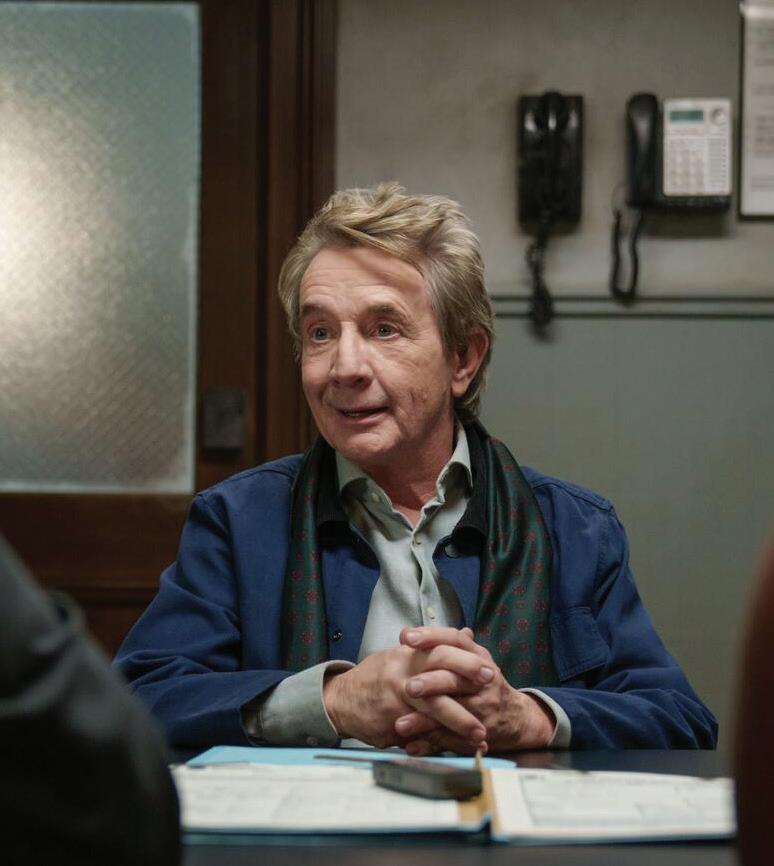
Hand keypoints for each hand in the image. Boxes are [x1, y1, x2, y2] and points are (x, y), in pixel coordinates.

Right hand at [322, 642, 492, 748]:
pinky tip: (459, 749)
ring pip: (433, 707)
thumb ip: (436, 648)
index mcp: (406, 655)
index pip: (440, 648)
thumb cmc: (376, 678)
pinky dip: (442, 742)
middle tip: (491, 689)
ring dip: (460, 721)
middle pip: (439, 671)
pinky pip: (421, 732)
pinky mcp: (391, 722)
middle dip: (467, 679)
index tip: (488, 669)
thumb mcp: (402, 656)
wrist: (341, 700)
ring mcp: (396, 698)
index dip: (465, 658)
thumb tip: (467, 635)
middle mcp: (402, 672)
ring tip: (481, 733)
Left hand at [395, 627, 555, 754]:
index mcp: (478, 656)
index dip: (431, 637)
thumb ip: (441, 647)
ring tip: (400, 726)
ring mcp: (482, 709)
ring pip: (451, 714)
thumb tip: (409, 630)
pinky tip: (411, 748)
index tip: (406, 637)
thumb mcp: (472, 658)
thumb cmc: (484, 682)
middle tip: (407, 687)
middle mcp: (482, 680)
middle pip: (454, 678)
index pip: (455, 640)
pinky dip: (430, 745)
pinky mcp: (478, 735)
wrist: (517, 716)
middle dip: (430, 683)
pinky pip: (451, 741)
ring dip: (424, 721)